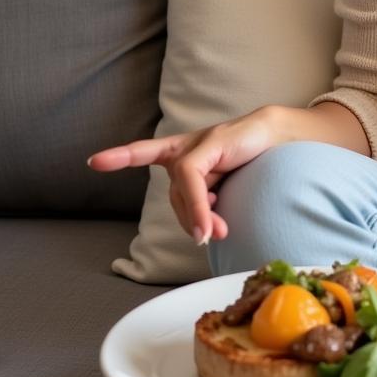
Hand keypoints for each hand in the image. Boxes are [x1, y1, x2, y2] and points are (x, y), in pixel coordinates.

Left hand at [87, 106, 284, 244]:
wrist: (282, 137)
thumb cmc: (254, 161)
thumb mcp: (226, 185)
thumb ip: (209, 203)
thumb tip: (205, 230)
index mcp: (186, 154)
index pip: (147, 152)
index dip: (122, 156)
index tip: (94, 162)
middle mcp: (186, 148)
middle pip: (175, 193)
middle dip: (190, 219)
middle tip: (209, 239)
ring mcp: (196, 144)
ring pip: (181, 189)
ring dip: (197, 217)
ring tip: (216, 234)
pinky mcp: (208, 143)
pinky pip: (191, 179)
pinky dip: (199, 206)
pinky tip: (209, 226)